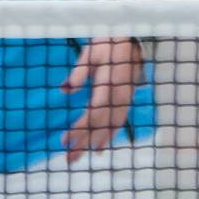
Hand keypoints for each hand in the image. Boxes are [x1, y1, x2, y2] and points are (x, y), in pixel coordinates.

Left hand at [61, 36, 142, 162]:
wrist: (135, 38)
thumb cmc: (109, 43)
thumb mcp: (90, 53)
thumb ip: (78, 73)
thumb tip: (63, 91)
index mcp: (108, 85)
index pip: (92, 114)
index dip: (79, 130)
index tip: (64, 141)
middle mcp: (118, 96)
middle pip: (100, 126)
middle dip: (84, 143)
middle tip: (70, 159)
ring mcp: (125, 99)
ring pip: (111, 127)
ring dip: (96, 143)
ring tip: (82, 157)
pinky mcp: (127, 99)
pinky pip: (119, 122)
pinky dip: (110, 136)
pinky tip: (101, 146)